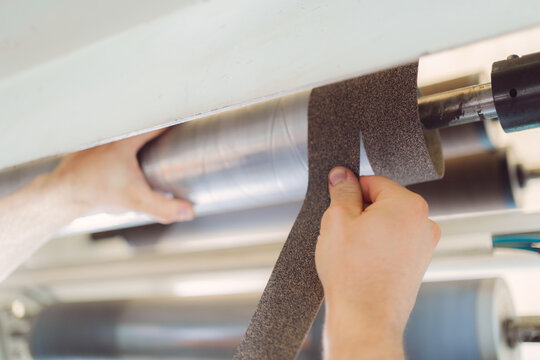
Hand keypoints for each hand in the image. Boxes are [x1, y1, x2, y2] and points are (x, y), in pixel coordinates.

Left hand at [49, 129, 193, 223]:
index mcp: (127, 139)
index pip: (159, 125)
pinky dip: (127, 151)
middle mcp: (114, 134)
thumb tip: (188, 211)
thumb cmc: (94, 192)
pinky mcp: (93, 149)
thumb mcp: (135, 201)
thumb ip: (164, 207)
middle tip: (175, 146)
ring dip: (144, 142)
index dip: (176, 127)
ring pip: (131, 136)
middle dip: (161, 137)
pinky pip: (117, 143)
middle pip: (146, 129)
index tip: (188, 130)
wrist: (62, 196)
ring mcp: (102, 140)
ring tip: (158, 153)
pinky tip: (130, 163)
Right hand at [315, 167, 439, 358]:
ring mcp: (424, 246)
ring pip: (388, 223)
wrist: (365, 319)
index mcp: (409, 205)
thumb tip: (342, 175)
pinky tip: (363, 262)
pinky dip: (378, 247)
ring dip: (369, 230)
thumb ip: (342, 191)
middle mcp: (425, 223)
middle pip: (384, 202)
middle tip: (343, 233)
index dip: (351, 192)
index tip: (338, 205)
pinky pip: (394, 243)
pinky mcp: (418, 264)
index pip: (374, 181)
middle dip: (362, 212)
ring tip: (353, 251)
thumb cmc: (352, 274)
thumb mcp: (337, 220)